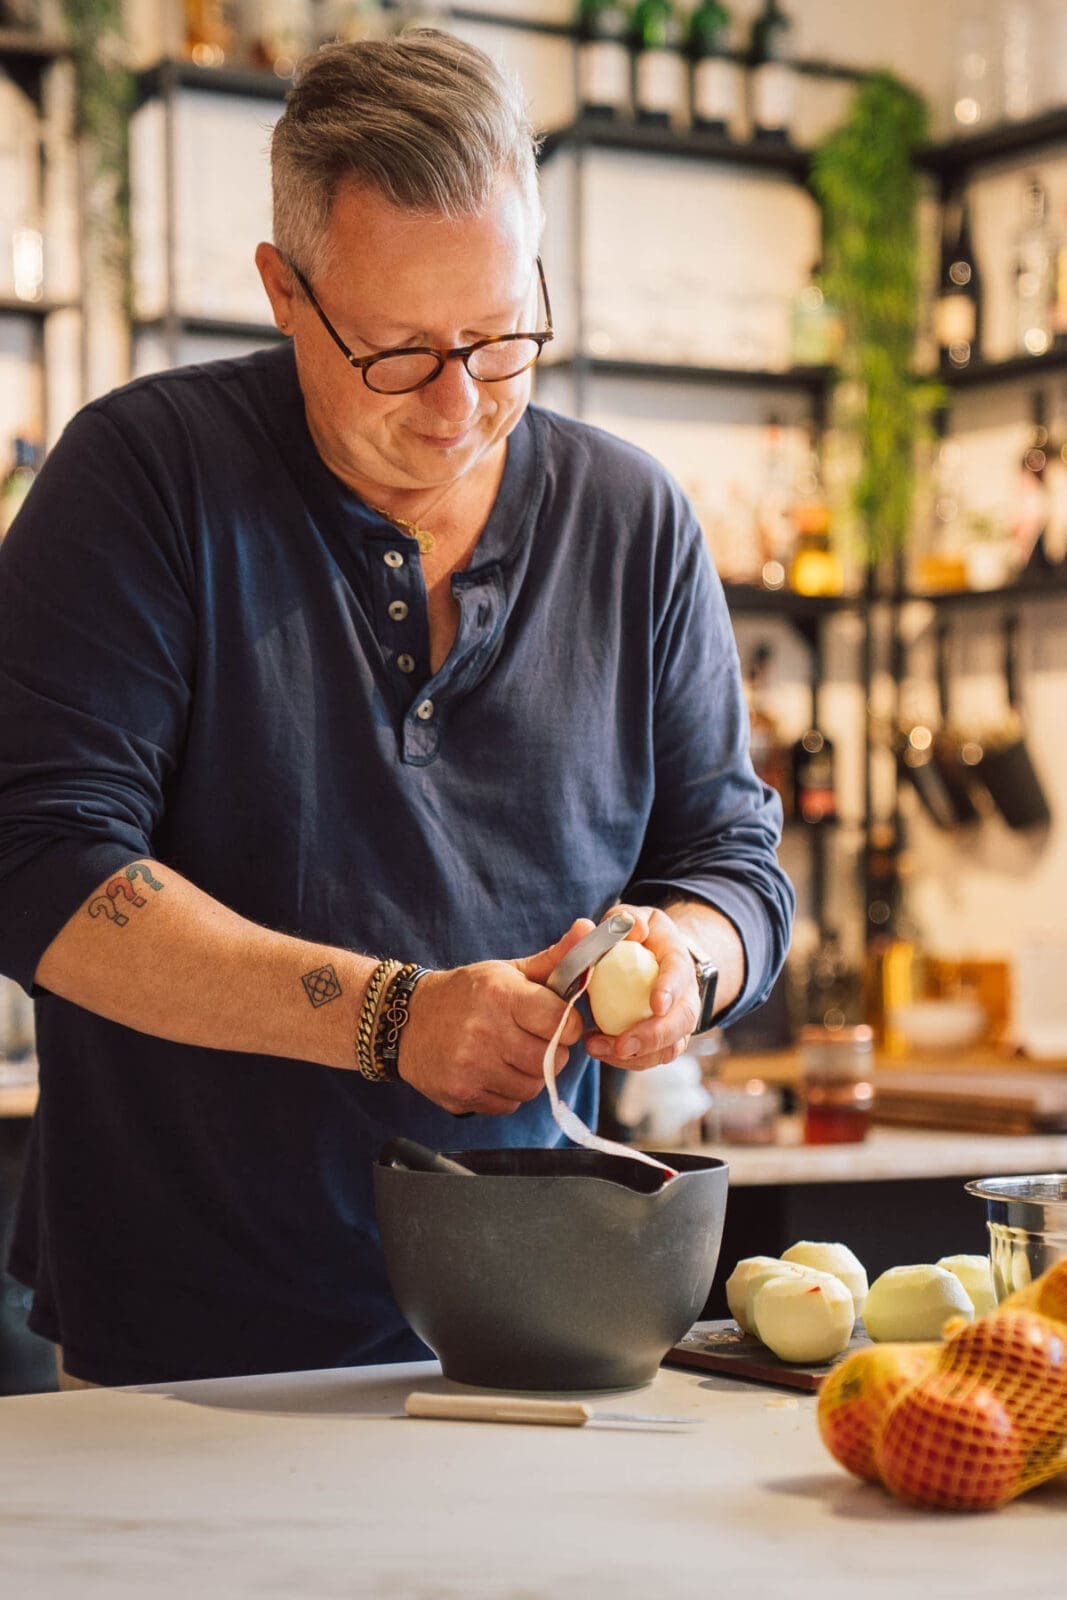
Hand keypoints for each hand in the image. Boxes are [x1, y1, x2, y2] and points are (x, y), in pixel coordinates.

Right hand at [397, 920, 593, 1115]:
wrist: (405, 1020)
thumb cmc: (465, 994)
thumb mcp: (506, 972)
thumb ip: (554, 958)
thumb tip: (588, 929)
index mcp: (500, 995)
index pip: (561, 1021)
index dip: (567, 1024)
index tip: (556, 1021)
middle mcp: (484, 1031)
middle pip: (551, 1060)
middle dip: (551, 1052)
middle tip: (533, 1039)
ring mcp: (470, 1066)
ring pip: (532, 1087)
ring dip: (529, 1074)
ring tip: (511, 1054)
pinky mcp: (460, 1094)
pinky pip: (509, 1105)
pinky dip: (507, 1092)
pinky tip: (492, 1070)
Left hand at [582, 904, 698, 1071]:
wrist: (656, 959)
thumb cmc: (639, 938)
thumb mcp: (633, 918)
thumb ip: (627, 918)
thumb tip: (634, 929)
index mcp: (678, 961)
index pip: (680, 975)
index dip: (671, 990)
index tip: (656, 1004)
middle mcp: (685, 996)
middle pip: (682, 1022)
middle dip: (654, 1037)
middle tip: (621, 1044)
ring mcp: (676, 1023)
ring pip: (668, 1048)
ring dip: (635, 1056)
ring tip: (596, 1047)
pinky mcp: (662, 1042)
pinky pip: (650, 1059)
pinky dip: (625, 1060)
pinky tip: (598, 1048)